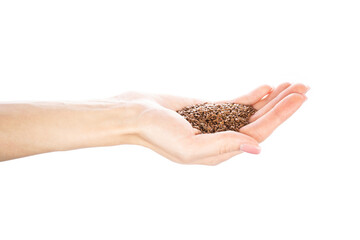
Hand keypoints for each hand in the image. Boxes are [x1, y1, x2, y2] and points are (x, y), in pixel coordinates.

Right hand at [117, 83, 308, 165]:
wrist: (136, 114)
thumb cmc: (157, 133)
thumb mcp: (189, 146)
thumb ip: (222, 146)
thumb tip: (256, 147)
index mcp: (219, 152)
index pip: (256, 133)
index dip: (279, 116)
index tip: (298, 99)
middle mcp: (221, 139)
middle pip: (259, 122)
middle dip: (282, 106)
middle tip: (304, 88)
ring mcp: (215, 124)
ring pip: (250, 112)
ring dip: (271, 99)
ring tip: (292, 85)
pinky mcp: (208, 110)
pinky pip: (235, 104)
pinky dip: (251, 97)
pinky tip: (265, 88)